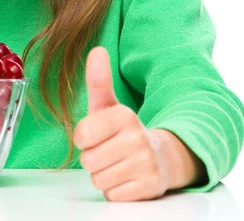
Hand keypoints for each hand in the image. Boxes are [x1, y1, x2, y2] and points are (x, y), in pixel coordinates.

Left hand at [73, 46, 172, 200]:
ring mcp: (146, 164)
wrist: (161, 157)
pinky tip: (127, 177)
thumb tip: (96, 49)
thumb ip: (98, 80)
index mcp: (123, 115)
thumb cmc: (123, 131)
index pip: (82, 135)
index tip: (95, 134)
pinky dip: (116, 190)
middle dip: (93, 158)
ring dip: (104, 175)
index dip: (83, 138)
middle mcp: (137, 138)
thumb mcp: (108, 105)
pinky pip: (113, 194)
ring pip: (99, 179)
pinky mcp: (151, 188)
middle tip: (108, 151)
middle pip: (88, 160)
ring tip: (117, 163)